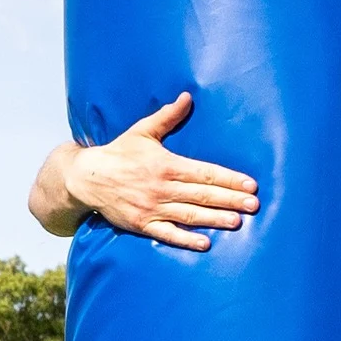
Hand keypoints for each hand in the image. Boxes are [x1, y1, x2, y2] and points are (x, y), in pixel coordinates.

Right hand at [68, 93, 259, 250]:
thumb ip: (168, 116)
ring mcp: (152, 207)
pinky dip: (186, 239)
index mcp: (166, 164)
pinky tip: (205, 243)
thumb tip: (188, 97)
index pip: (205, 173)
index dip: (229, 179)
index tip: (250, 185)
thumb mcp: (142, 131)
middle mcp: (162, 187)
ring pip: (190, 215)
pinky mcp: (142, 224)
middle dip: (230, 200)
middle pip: (203, 195)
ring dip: (215, 219)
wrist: (86, 177)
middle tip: (254, 205)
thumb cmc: (118, 153)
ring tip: (238, 222)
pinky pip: (168, 234)